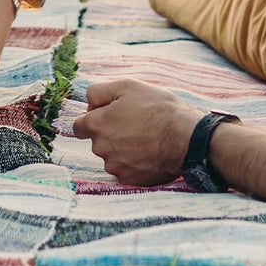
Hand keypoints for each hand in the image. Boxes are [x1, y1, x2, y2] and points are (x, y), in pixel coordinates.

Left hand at [71, 78, 201, 186]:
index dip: (93, 119)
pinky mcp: (130, 180)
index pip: (79, 127)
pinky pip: (125, 170)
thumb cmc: (157, 109)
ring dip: (121, 148)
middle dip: (109, 132)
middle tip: (133, 123)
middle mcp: (101, 148)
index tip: (108, 116)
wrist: (187, 138)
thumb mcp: (126, 86)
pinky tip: (148, 153)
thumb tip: (88, 102)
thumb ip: (98, 91)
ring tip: (144, 138)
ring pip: (111, 156)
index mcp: (97, 125)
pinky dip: (133, 163)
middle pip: (97, 141)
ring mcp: (116, 166)